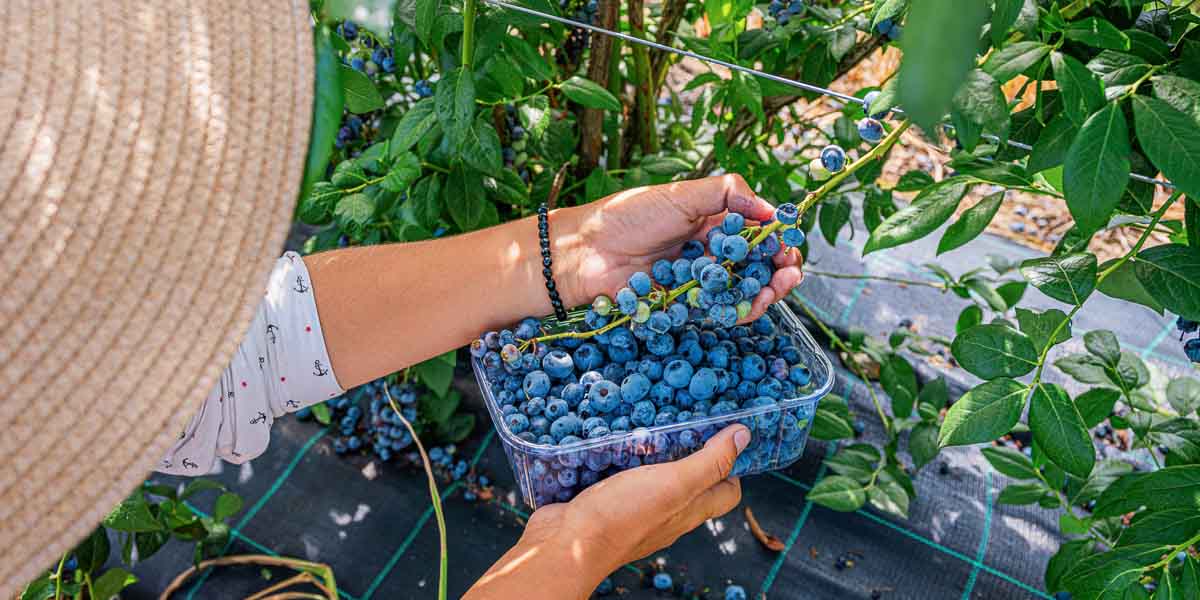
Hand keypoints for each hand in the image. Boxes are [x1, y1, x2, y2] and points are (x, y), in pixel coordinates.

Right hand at [464, 425, 750, 599]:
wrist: (566, 542)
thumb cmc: (623, 515)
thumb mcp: (675, 484)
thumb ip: (708, 462)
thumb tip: (745, 437)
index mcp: (688, 511)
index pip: (726, 492)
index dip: (731, 465)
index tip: (725, 433)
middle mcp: (665, 513)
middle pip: (690, 481)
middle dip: (691, 448)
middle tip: (685, 415)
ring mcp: (633, 508)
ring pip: (652, 475)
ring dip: (652, 448)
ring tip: (649, 417)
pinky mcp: (604, 500)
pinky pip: (618, 474)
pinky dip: (619, 454)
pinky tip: (614, 435)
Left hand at [553, 175, 803, 321]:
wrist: (586, 252)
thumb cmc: (628, 216)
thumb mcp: (681, 193)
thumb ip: (728, 193)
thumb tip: (771, 209)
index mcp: (712, 220)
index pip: (758, 231)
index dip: (779, 239)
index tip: (789, 245)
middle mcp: (710, 250)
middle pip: (758, 264)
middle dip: (780, 270)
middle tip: (789, 275)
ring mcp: (700, 279)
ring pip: (744, 289)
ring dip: (766, 293)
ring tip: (772, 292)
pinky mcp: (687, 305)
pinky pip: (720, 310)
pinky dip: (739, 310)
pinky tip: (749, 306)